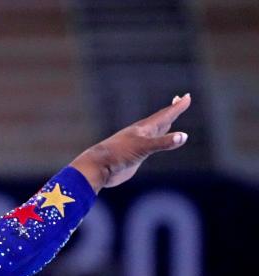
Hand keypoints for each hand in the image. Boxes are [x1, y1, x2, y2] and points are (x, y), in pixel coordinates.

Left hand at [70, 93, 191, 192]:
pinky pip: (150, 146)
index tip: (187, 96)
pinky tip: (156, 142)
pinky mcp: (135, 156)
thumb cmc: (118, 155)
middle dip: (172, 111)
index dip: (177, 107)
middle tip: (181, 100)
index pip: (165, 115)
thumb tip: (184, 136)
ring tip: (170, 119)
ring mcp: (138, 145)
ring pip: (155, 132)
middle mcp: (142, 134)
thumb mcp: (143, 148)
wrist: (98, 168)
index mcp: (143, 129)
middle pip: (160, 120)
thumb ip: (163, 142)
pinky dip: (157, 141)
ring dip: (164, 125)